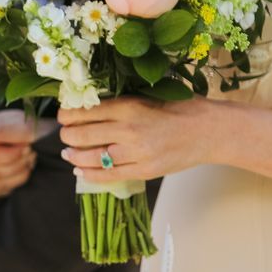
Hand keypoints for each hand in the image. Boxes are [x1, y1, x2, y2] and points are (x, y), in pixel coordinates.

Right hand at [0, 112, 37, 198]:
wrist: (37, 134)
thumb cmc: (27, 126)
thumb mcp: (18, 123)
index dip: (12, 154)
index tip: (27, 144)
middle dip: (17, 163)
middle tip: (30, 152)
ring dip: (18, 172)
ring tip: (28, 159)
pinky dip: (14, 182)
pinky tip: (20, 169)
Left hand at [58, 96, 218, 181]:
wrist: (209, 131)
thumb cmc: (180, 108)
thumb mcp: (148, 96)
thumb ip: (121, 102)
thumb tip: (88, 107)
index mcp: (129, 106)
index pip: (86, 112)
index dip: (68, 115)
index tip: (62, 116)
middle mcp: (129, 130)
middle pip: (83, 135)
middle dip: (68, 136)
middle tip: (64, 135)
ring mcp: (137, 153)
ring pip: (92, 157)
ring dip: (74, 156)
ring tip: (68, 154)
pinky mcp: (144, 171)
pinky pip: (109, 175)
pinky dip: (90, 174)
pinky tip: (79, 171)